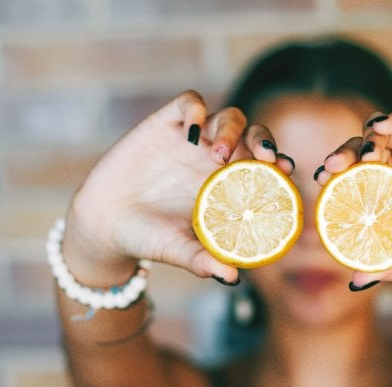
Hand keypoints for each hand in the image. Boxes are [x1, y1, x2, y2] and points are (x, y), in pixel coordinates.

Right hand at [61, 91, 292, 286]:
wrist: (103, 223)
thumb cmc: (149, 238)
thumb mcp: (177, 250)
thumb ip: (203, 259)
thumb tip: (232, 277)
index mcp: (231, 186)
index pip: (266, 167)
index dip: (279, 165)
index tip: (288, 172)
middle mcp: (217, 159)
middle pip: (254, 136)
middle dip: (265, 142)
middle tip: (266, 159)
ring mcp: (193, 139)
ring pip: (228, 117)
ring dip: (231, 131)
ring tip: (219, 157)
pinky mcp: (165, 123)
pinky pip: (189, 103)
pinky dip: (195, 109)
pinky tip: (192, 130)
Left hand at [315, 109, 391, 285]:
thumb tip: (356, 283)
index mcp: (389, 190)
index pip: (354, 174)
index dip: (336, 173)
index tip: (320, 180)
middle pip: (364, 150)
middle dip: (346, 154)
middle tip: (334, 167)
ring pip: (386, 132)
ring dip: (369, 137)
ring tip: (364, 154)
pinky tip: (384, 125)